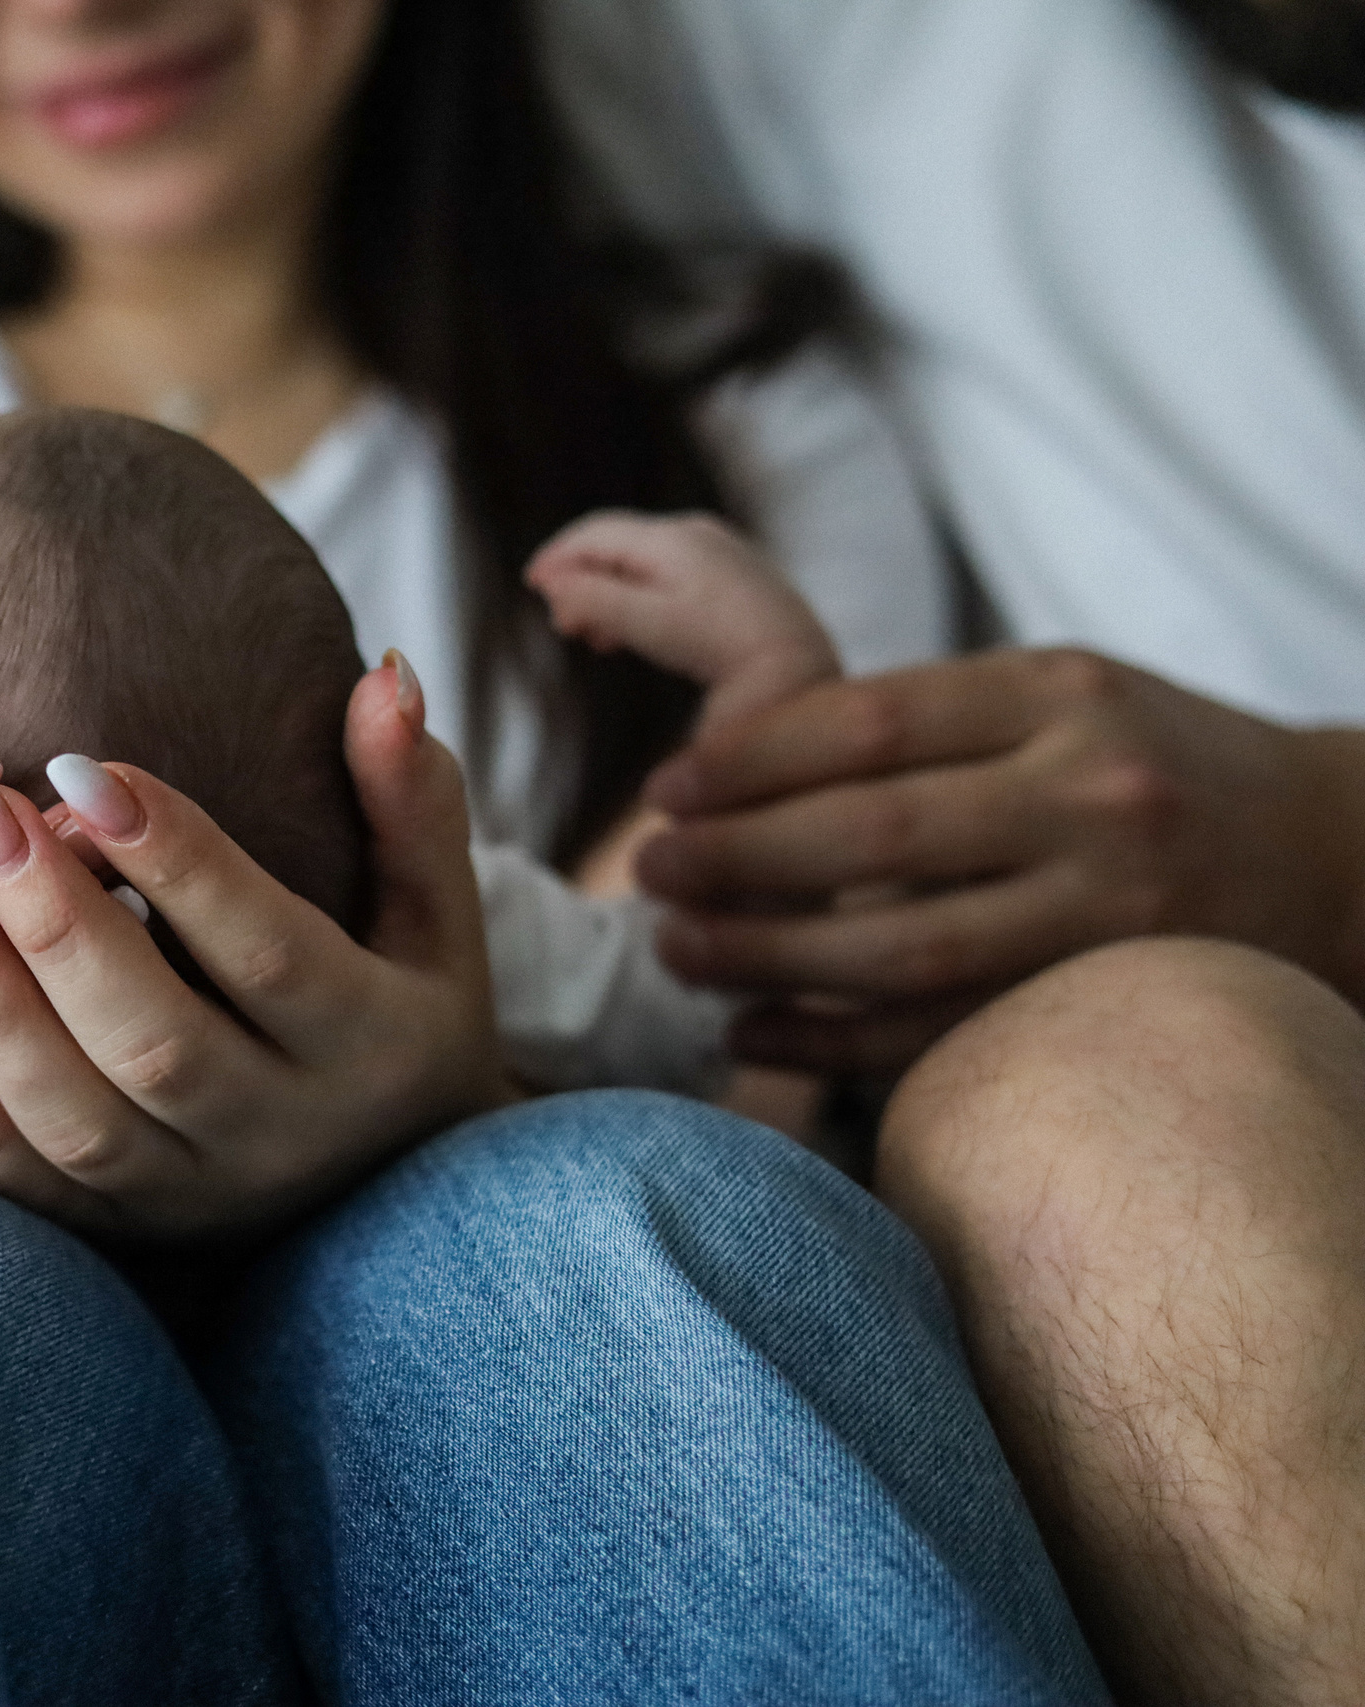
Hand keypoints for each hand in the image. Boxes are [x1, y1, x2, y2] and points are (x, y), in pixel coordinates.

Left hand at [0, 659, 510, 1236]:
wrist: (397, 1186)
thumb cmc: (403, 1007)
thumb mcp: (436, 916)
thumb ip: (410, 802)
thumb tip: (384, 677)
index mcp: (370, 1043)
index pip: (265, 950)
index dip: (177, 859)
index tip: (84, 763)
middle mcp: (283, 1132)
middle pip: (156, 1040)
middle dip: (58, 922)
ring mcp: (200, 1193)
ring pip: (84, 1123)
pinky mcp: (131, 1230)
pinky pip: (39, 1195)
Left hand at [639, 647, 1364, 1075]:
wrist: (1335, 853)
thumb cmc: (1149, 762)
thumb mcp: (1058, 700)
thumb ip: (928, 721)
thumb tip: (738, 756)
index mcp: (1059, 696)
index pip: (870, 722)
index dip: (749, 760)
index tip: (666, 788)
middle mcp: (1089, 795)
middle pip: (873, 835)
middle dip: (738, 858)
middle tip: (648, 872)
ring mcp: (1107, 907)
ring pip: (903, 947)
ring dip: (768, 957)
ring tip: (678, 952)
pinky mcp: (1107, 997)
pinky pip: (946, 1031)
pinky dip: (834, 1040)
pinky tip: (753, 1032)